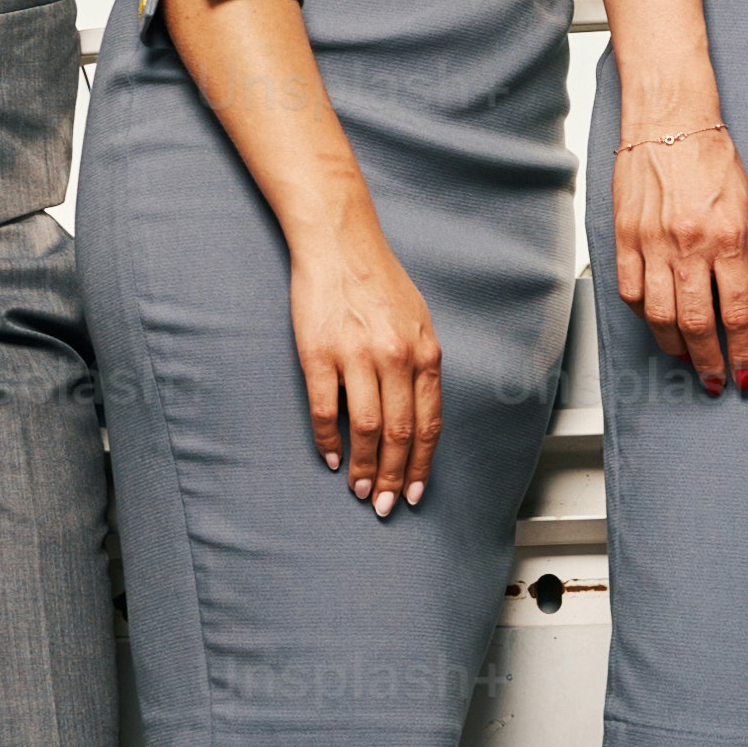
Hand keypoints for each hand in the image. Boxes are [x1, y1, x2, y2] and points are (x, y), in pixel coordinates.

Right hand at [289, 214, 445, 511]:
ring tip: (359, 490)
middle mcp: (395, 358)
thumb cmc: (378, 281)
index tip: (413, 492)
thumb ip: (421, 365)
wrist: (339, 241)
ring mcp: (356, 356)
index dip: (421, 465)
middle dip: (393, 478)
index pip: (428, 425)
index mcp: (424, 353)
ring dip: (363, 468)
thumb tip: (419, 414)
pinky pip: (325, 410)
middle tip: (384, 505)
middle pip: (399, 435)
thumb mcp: (417, 321)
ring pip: (365, 430)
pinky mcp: (319, 354)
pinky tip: (331, 458)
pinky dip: (328, 440)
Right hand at [612, 117, 747, 395]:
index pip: (737, 312)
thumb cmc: (712, 162)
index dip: (741, 352)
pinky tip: (658, 324)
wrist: (669, 123)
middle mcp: (689, 244)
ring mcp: (652, 242)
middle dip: (708, 361)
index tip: (744, 374)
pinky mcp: (624, 237)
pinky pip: (631, 292)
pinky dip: (645, 316)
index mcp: (727, 237)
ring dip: (675, 346)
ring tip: (687, 358)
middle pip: (696, 323)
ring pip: (659, 315)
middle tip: (714, 381)